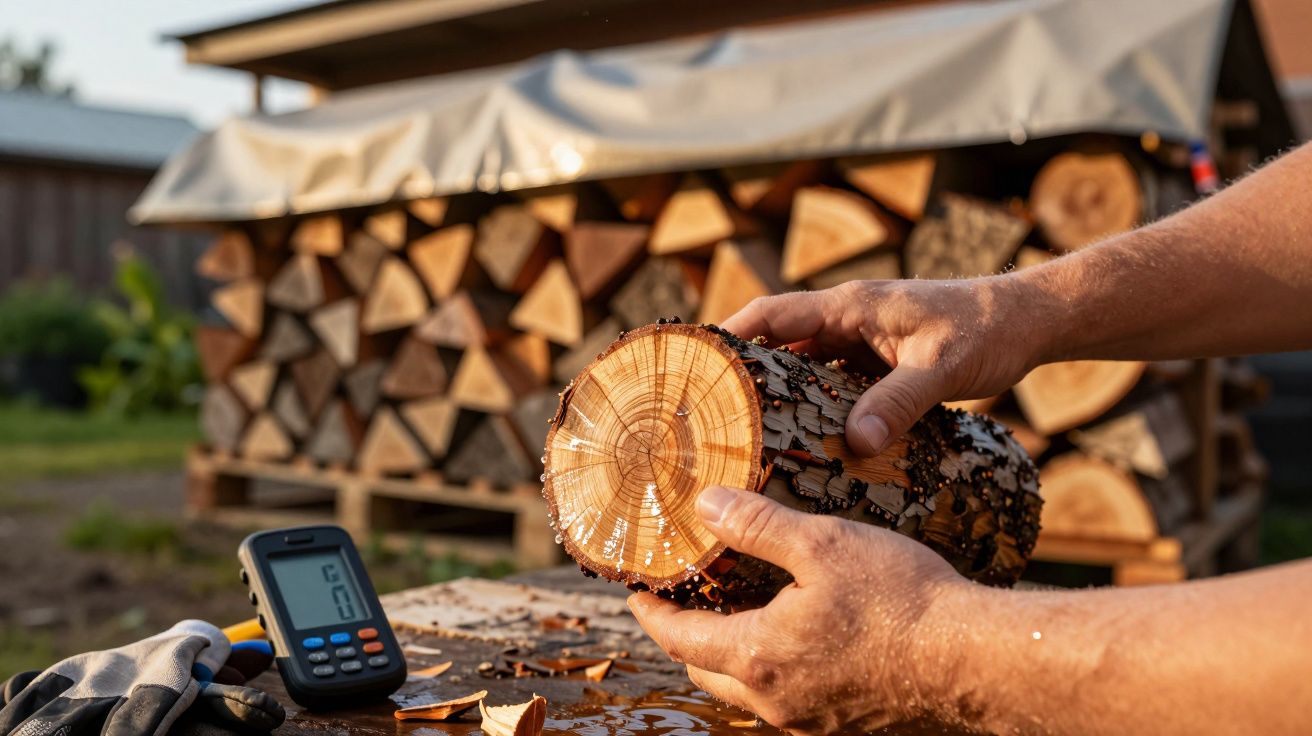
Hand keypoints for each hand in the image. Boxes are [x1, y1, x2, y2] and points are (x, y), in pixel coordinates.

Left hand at [628, 486, 970, 733]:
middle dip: (687, 637)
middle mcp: (777, 701)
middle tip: (683, 602)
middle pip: (707, 671)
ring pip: (750, 689)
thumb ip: (758, 525)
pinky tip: (800, 638)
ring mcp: (812, 720)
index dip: (652, 614)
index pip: (679, 639)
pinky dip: (776, 667)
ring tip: (738, 613)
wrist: (977, 663)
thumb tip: (706, 505)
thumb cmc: (901, 600)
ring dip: (733, 654)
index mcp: (759, 657)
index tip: (636, 593)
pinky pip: (791, 698)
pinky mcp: (847, 725)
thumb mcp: (822, 544)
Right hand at [721, 278, 1040, 455]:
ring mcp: (862, 340)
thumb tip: (857, 442)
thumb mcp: (941, 369)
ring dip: (780, 392)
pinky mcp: (878, 360)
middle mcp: (847, 319)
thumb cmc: (986, 332)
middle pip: (778, 342)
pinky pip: (832, 381)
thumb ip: (898, 402)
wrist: (1026, 322)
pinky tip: (806, 438)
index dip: (729, 336)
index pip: (771, 314)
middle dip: (745, 372)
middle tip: (711, 413)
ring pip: (804, 365)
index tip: (695, 363)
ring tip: (748, 434)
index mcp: (849, 307)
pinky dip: (814, 404)